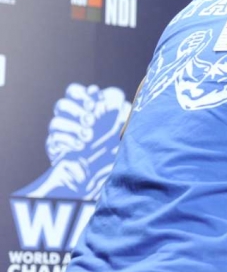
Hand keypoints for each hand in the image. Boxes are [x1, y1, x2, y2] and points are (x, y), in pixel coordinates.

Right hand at [17, 83, 130, 199]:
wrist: (97, 178)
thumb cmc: (113, 152)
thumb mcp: (121, 134)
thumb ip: (122, 118)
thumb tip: (125, 106)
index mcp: (85, 110)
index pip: (75, 93)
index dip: (84, 94)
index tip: (96, 98)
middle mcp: (70, 120)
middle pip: (63, 103)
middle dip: (77, 110)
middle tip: (91, 120)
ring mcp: (62, 134)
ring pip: (56, 121)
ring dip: (73, 127)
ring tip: (88, 137)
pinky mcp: (55, 147)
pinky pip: (55, 139)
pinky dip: (69, 141)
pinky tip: (81, 147)